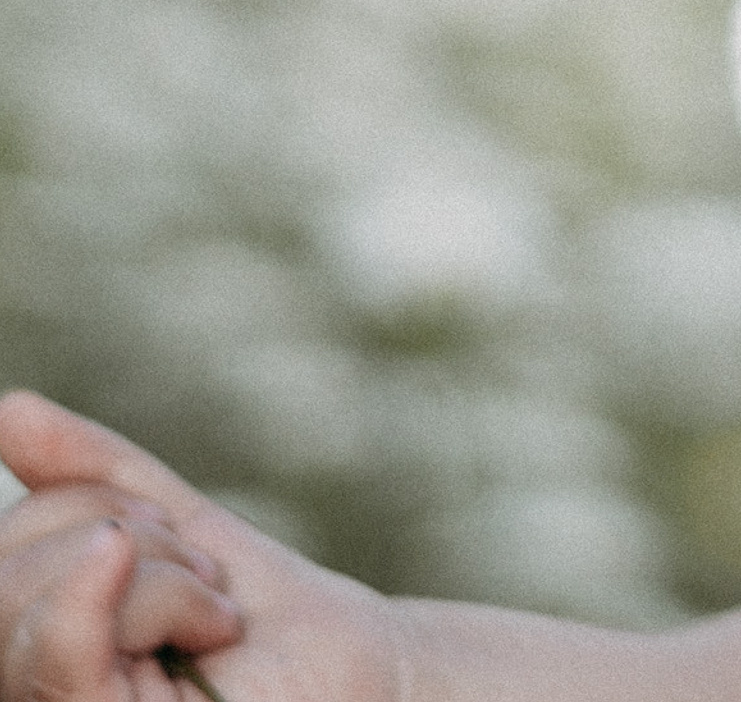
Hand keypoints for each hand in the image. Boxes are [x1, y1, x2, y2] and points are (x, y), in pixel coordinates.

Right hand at [0, 396, 402, 701]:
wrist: (359, 670)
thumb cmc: (259, 613)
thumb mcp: (171, 529)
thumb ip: (91, 479)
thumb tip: (10, 410)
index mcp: (33, 642)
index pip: (4, 545)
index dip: (79, 505)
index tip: (167, 536)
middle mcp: (28, 689)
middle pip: (12, 569)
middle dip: (132, 539)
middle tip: (203, 587)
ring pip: (46, 597)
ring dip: (163, 580)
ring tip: (212, 624)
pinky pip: (63, 659)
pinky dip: (94, 598)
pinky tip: (116, 556)